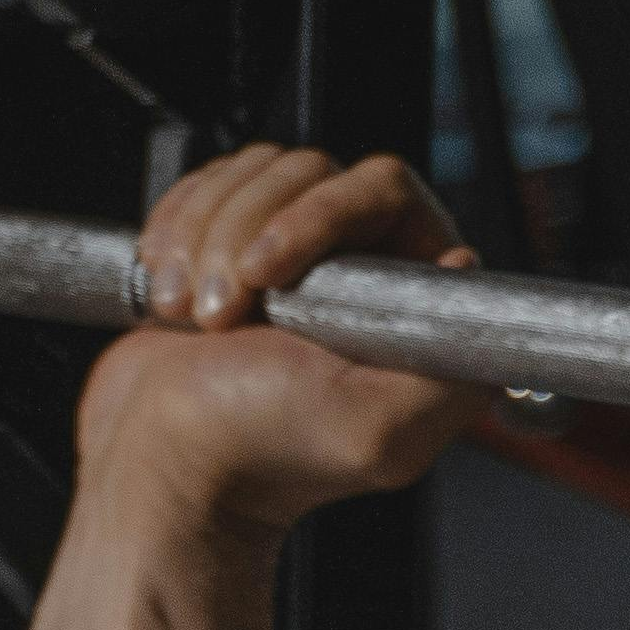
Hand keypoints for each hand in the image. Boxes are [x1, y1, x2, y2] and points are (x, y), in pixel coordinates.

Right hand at [70, 146, 493, 534]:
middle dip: (247, 232)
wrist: (162, 457)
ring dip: (204, 239)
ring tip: (192, 316)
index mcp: (406, 306)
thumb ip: (446, 369)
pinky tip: (172, 296)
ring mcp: (294, 251)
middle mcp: (357, 272)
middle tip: (221, 312)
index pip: (384, 192)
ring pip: (255, 173)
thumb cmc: (257, 448)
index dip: (320, 217)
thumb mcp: (377, 428)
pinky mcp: (233, 239)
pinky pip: (210, 183)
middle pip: (311, 172)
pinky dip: (177, 230)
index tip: (270, 278)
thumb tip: (467, 270)